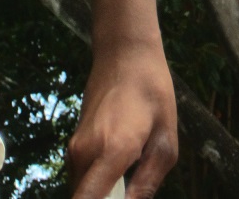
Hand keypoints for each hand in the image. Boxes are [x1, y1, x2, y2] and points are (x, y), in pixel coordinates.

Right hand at [68, 43, 177, 198]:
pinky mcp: (73, 145)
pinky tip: (121, 163)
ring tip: (131, 170)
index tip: (121, 196)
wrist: (125, 54)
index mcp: (112, 151)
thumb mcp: (165, 141)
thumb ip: (147, 184)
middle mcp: (84, 154)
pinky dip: (98, 182)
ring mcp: (74, 149)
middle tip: (132, 183)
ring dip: (104, 193)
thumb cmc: (153, 93)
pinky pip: (82, 178)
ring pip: (83, 192)